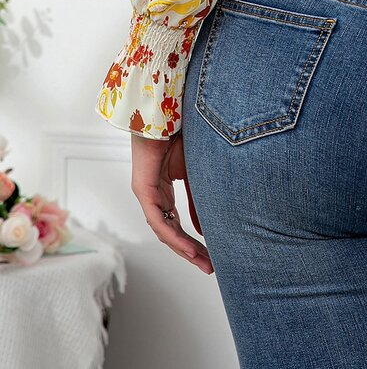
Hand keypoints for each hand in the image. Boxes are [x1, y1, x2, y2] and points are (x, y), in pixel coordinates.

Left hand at [131, 131, 213, 274]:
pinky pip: (158, 220)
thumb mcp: (196, 172)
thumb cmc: (181, 133)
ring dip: (184, 249)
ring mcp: (146, 194)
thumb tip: (205, 227)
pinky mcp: (143, 189)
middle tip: (210, 267)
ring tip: (203, 262)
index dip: (193, 241)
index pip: (177, 224)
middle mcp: (152, 196)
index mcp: (163, 191)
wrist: (166, 111)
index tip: (211, 254)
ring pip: (164, 231)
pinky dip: (174, 236)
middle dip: (191, 251)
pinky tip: (188, 247)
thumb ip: (199, 199)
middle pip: (170, 233)